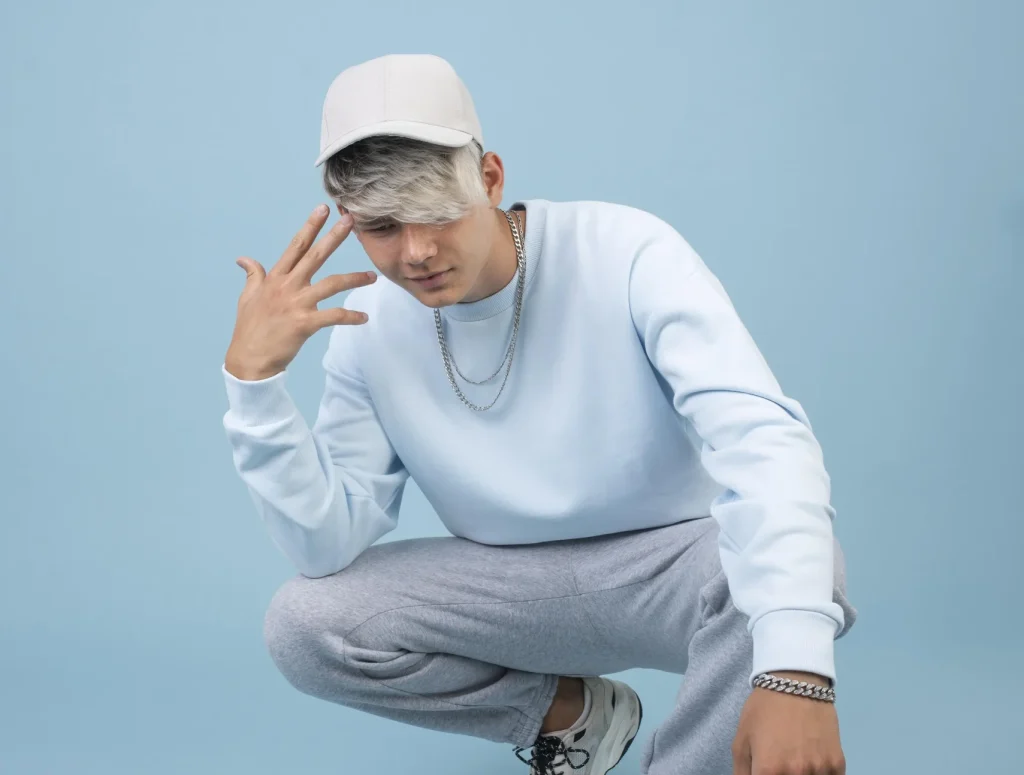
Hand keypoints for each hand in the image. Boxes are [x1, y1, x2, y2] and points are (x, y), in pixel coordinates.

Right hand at [225, 204, 376, 380]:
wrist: (248, 359)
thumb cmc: (250, 328)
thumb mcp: (248, 297)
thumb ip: (253, 274)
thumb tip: (243, 258)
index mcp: (275, 278)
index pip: (295, 246)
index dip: (310, 226)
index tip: (323, 209)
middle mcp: (287, 287)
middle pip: (314, 256)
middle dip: (333, 237)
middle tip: (351, 221)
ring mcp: (296, 304)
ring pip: (331, 285)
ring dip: (354, 279)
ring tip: (373, 277)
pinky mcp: (304, 324)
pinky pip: (333, 316)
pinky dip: (350, 316)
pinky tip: (364, 317)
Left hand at [733, 671, 844, 774]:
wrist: (795, 683)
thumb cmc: (763, 711)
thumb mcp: (741, 741)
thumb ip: (742, 773)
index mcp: (768, 771)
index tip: (765, 773)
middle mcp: (795, 774)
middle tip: (780, 765)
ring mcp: (820, 770)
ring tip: (796, 760)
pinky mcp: (838, 764)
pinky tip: (812, 763)